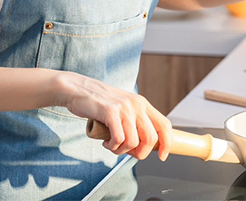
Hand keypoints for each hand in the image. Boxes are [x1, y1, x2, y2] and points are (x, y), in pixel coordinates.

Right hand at [57, 72, 172, 160]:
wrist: (78, 90)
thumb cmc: (99, 103)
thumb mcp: (123, 109)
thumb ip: (135, 122)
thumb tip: (145, 145)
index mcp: (142, 104)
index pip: (164, 124)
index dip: (167, 143)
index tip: (162, 156)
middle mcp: (137, 104)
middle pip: (151, 138)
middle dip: (141, 153)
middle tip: (127, 153)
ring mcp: (124, 107)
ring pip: (134, 142)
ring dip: (121, 151)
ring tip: (112, 145)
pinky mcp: (111, 112)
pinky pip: (118, 139)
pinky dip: (112, 147)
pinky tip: (105, 142)